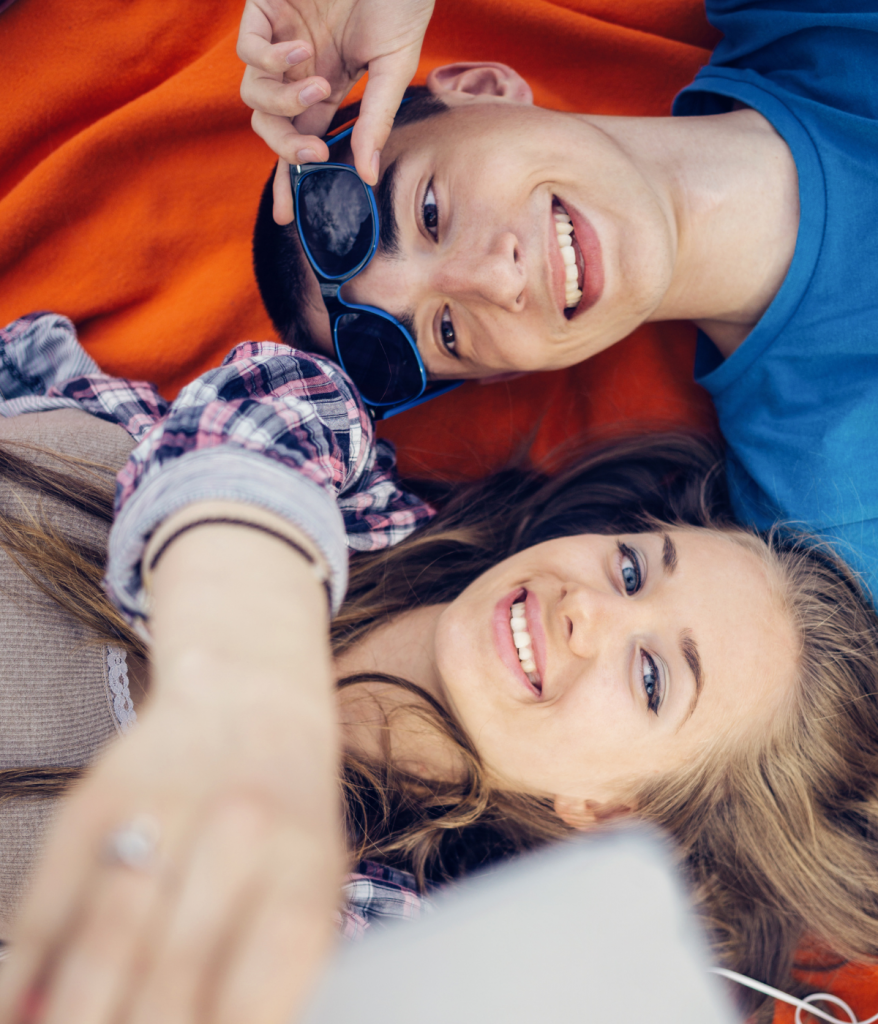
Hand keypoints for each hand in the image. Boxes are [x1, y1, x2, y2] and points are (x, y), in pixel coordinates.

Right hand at [0, 524, 341, 1023]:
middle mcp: (238, 840)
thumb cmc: (284, 820)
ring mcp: (164, 814)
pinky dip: (23, 977)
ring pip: (100, 951)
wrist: (251, 701)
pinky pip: (45, 911)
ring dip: (73, 1017)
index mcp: (303, 878)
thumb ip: (265, 977)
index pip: (253, 1003)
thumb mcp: (307, 891)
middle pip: (168, 987)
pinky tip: (22, 1006)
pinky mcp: (95, 801)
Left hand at [238, 0, 434, 221]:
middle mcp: (298, 68)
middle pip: (270, 127)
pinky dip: (271, 61)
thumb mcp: (395, 67)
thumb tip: (366, 176)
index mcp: (328, 85)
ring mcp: (278, 38)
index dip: (290, 179)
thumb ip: (376, 120)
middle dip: (288, 147)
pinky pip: (248, 52)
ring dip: (284, 101)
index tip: (288, 216)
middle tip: (315, 152)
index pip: (300, 141)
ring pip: (253, 96)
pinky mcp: (264, 8)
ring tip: (322, 82)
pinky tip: (303, 50)